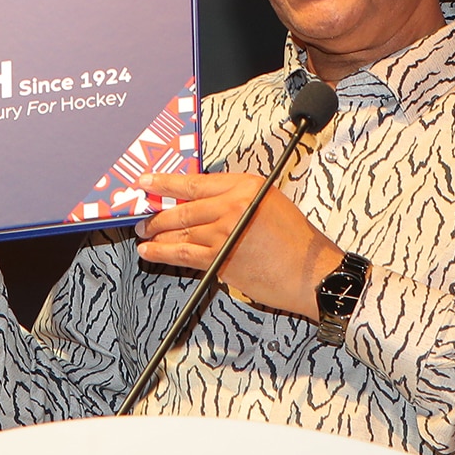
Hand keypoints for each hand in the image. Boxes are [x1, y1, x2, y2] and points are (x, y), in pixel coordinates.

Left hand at [132, 170, 339, 317]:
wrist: (311, 273)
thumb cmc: (295, 242)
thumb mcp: (268, 203)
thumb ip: (235, 198)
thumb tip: (199, 202)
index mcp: (245, 186)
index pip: (195, 182)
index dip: (165, 182)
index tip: (146, 182)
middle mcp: (233, 206)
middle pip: (183, 207)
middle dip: (157, 213)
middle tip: (143, 217)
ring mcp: (225, 233)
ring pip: (180, 232)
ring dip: (156, 235)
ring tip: (144, 235)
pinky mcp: (220, 260)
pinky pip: (184, 254)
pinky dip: (163, 253)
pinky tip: (151, 252)